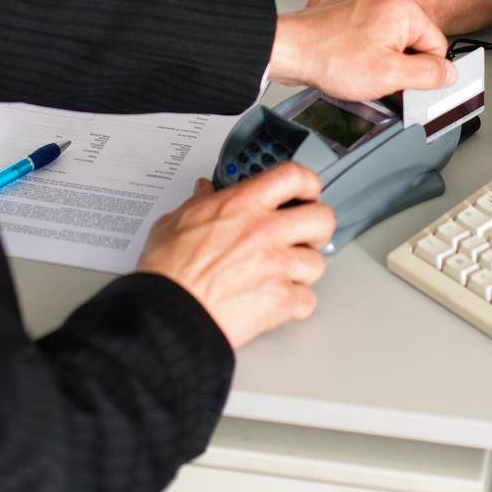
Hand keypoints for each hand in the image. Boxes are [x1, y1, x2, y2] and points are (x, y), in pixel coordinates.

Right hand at [138, 164, 334, 349]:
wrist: (169, 315)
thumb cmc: (169, 272)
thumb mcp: (175, 222)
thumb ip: (197, 202)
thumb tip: (202, 191)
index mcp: (242, 204)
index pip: (293, 176)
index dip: (308, 182)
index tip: (306, 191)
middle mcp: (265, 230)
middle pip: (322, 217)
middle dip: (317, 228)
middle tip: (305, 235)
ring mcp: (276, 266)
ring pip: (318, 263)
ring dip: (304, 270)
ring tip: (285, 273)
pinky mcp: (280, 301)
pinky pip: (308, 301)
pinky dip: (296, 304)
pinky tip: (278, 301)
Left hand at [269, 0, 453, 100]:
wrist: (290, 49)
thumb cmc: (330, 56)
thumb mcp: (391, 74)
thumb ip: (428, 74)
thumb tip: (448, 74)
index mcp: (404, 6)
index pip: (438, 46)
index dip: (425, 72)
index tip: (409, 83)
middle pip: (416, 42)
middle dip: (403, 65)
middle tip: (381, 78)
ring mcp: (369, 1)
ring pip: (395, 41)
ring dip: (385, 60)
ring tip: (362, 69)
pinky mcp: (354, 11)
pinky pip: (376, 36)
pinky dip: (369, 52)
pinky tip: (354, 63)